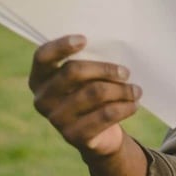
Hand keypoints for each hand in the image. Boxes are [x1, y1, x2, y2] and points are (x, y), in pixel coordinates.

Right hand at [29, 34, 141, 158]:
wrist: (97, 135)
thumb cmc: (90, 94)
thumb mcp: (85, 78)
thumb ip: (87, 63)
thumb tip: (112, 48)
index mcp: (39, 79)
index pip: (42, 57)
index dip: (61, 46)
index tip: (85, 39)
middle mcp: (42, 99)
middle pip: (73, 71)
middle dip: (105, 69)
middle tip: (126, 72)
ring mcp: (56, 119)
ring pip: (94, 92)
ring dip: (121, 90)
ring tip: (136, 90)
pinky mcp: (73, 136)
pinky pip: (105, 114)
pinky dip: (124, 107)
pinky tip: (134, 105)